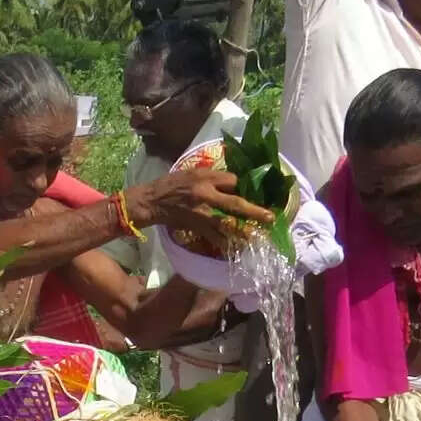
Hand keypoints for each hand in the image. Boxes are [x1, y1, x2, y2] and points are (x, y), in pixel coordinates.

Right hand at [127, 168, 274, 241]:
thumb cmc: (171, 184)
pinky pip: (214, 237)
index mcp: (205, 178)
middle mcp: (205, 196)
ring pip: (227, 225)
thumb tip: (235, 182)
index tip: (256, 192)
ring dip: (243, 232)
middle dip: (254, 211)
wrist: (151, 201)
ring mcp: (200, 214)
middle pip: (235, 204)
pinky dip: (225, 243)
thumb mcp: (193, 172)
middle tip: (270, 218)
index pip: (232, 182)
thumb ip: (213, 176)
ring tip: (257, 237)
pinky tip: (236, 248)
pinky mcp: (195, 227)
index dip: (245, 187)